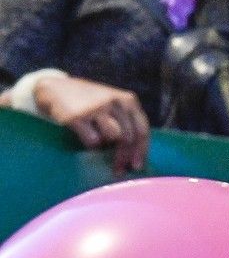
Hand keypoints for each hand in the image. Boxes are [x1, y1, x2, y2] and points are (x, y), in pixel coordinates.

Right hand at [34, 75, 148, 172]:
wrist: (57, 88)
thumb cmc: (91, 102)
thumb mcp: (114, 105)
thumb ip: (127, 122)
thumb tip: (136, 155)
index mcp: (128, 100)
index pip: (142, 129)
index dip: (141, 150)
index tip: (137, 167)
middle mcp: (114, 102)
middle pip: (128, 137)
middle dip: (125, 157)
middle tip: (119, 170)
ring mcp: (96, 108)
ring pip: (112, 137)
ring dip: (107, 148)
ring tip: (101, 146)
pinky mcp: (77, 117)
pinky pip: (92, 140)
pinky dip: (92, 145)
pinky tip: (87, 139)